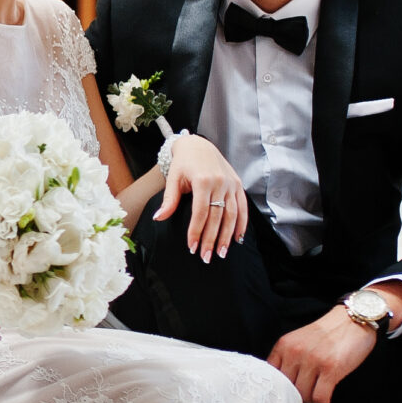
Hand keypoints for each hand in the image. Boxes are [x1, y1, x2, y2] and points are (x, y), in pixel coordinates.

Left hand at [153, 134, 246, 259]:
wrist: (198, 145)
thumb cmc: (183, 163)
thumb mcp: (173, 178)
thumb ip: (169, 200)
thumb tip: (158, 218)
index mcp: (203, 180)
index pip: (201, 212)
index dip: (196, 231)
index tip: (192, 247)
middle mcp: (220, 182)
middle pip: (217, 217)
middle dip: (211, 239)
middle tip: (205, 257)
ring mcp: (231, 184)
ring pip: (232, 215)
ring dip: (227, 236)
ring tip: (221, 253)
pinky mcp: (238, 184)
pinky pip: (243, 207)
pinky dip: (242, 224)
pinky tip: (237, 239)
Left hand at [269, 307, 380, 402]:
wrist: (353, 320)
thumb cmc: (327, 333)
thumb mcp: (299, 340)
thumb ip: (288, 358)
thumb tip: (282, 385)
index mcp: (284, 345)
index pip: (271, 376)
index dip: (279, 388)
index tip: (286, 394)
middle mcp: (295, 352)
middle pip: (287, 388)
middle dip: (296, 395)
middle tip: (306, 395)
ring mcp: (313, 360)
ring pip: (303, 395)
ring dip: (310, 401)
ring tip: (316, 398)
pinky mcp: (331, 369)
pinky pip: (320, 397)